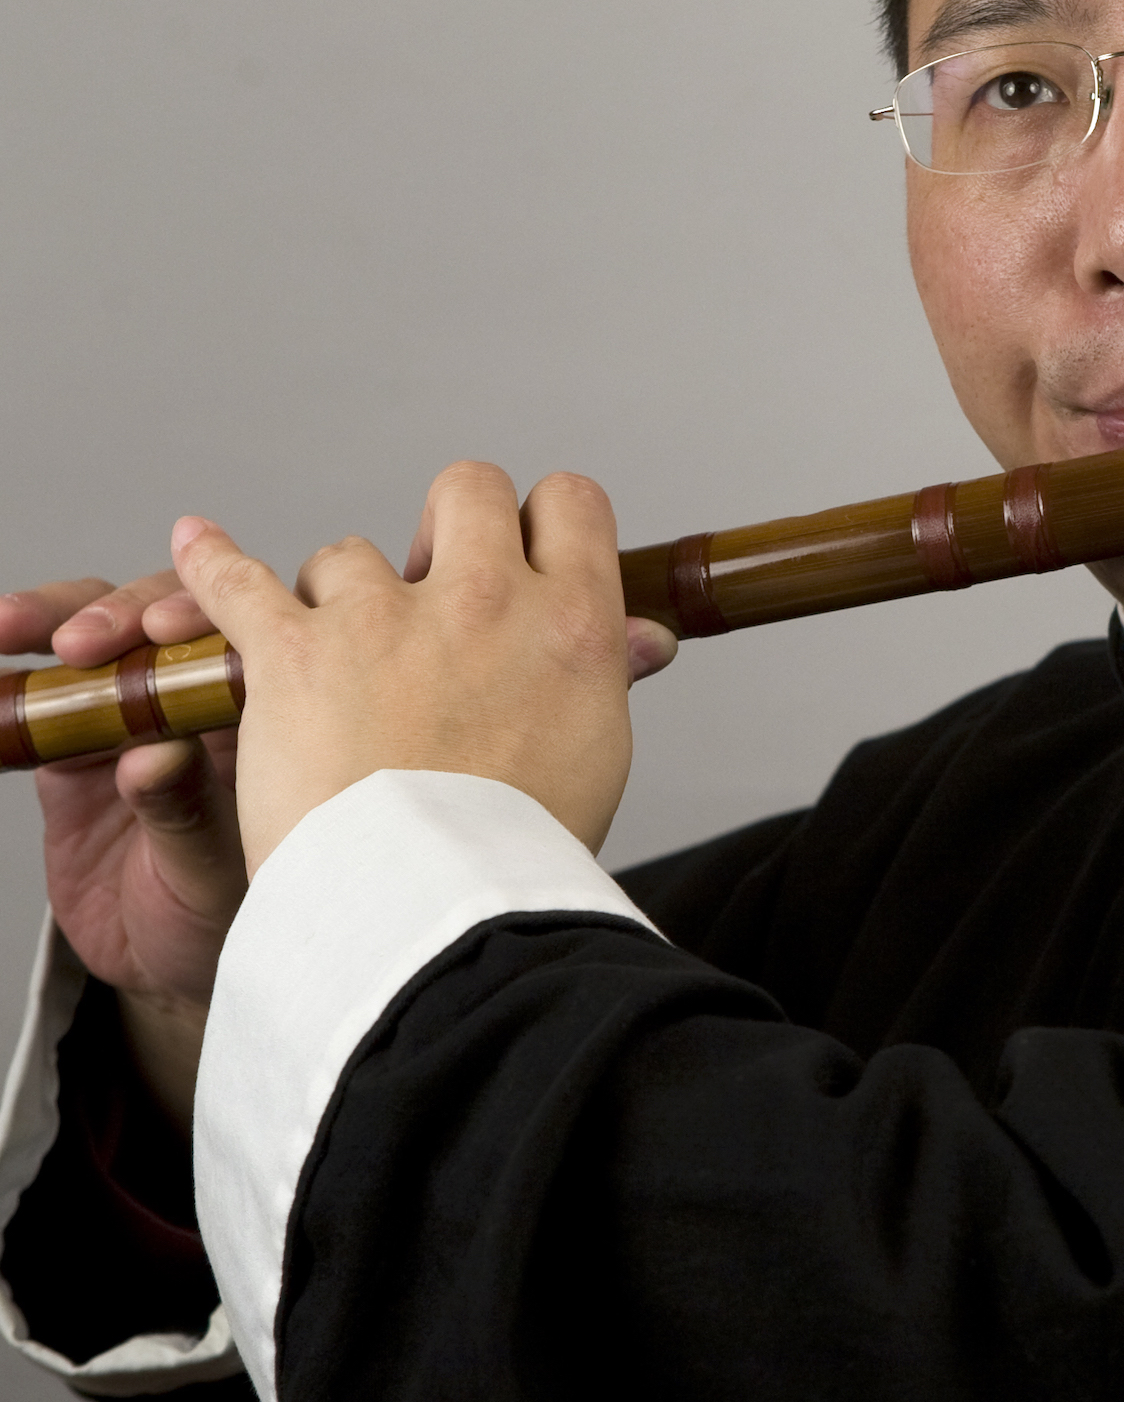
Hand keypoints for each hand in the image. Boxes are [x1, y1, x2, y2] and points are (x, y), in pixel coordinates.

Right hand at [1, 573, 244, 1132]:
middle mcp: (200, 701)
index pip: (243, 633)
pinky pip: (41, 699)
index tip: (163, 627)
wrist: (171, 969)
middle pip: (166, 619)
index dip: (203, 613)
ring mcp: (134, 718)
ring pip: (100, 642)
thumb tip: (152, 756)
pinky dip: (9, 678)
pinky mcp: (75, 749)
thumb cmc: (224, 913)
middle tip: (85, 641)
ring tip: (13, 626)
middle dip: (122, 613)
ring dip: (57, 617)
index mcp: (265, 713)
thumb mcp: (214, 872)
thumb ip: (186, 812)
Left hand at [171, 462, 673, 877]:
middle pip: (467, 489)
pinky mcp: (294, 653)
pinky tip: (196, 544)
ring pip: (348, 556)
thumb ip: (607, 675)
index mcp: (572, 622)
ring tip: (330, 660)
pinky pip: (236, 581)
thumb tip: (649, 636)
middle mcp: (485, 599)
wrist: (438, 912)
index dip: (544, 519)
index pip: (572, 503)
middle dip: (447, 525)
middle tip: (430, 581)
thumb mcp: (599, 752)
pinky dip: (211, 564)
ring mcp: (384, 620)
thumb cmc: (523, 851)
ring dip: (337, 599)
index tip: (525, 545)